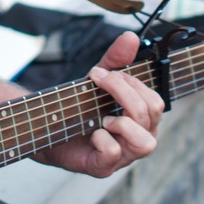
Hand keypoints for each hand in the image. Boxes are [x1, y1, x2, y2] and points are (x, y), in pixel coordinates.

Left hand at [36, 30, 163, 177]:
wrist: (49, 127)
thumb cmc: (81, 107)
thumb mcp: (98, 80)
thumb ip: (115, 60)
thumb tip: (131, 37)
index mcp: (142, 119)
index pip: (155, 101)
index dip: (131, 84)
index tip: (101, 74)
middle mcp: (139, 138)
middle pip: (152, 115)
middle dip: (124, 94)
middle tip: (99, 85)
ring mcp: (123, 156)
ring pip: (146, 143)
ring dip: (124, 123)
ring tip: (104, 117)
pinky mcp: (102, 167)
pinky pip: (114, 154)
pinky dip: (103, 140)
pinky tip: (93, 134)